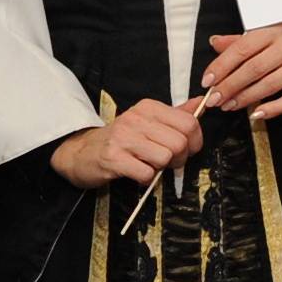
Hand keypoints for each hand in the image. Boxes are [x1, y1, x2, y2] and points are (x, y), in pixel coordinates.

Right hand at [53, 102, 203, 191]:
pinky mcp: (114, 158)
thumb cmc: (120, 139)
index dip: (194, 142)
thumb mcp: (147, 122)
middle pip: (179, 143)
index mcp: (148, 107)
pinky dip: (146, 178)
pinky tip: (136, 173)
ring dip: (161, 169)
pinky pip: (146, 173)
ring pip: (165, 157)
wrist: (81, 152)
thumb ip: (175, 114)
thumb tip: (200, 103)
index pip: (189, 122)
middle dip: (179, 159)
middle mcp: (136, 118)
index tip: (186, 150)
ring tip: (149, 165)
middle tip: (167, 163)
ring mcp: (123, 138)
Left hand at [196, 20, 281, 119]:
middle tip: (215, 99)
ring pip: (269, 85)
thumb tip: (215, 43)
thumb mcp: (267, 31)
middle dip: (230, 86)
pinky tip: (257, 114)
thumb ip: (240, 40)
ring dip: (246, 99)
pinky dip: (272, 109)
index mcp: (274, 31)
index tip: (208, 80)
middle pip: (254, 69)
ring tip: (230, 106)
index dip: (222, 66)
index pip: (243, 49)